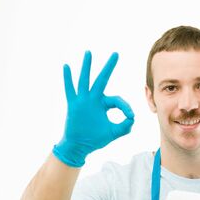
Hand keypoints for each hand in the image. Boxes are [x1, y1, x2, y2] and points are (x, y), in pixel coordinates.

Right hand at [53, 51, 134, 166]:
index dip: (126, 107)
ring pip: (85, 80)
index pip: (117, 100)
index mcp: (103, 104)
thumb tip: (132, 117)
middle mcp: (93, 99)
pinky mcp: (73, 105)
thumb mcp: (113, 133)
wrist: (79, 146)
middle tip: (116, 53)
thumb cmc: (95, 139)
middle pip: (102, 79)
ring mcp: (82, 101)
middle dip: (109, 67)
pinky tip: (66, 66)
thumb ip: (125, 126)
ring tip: (89, 52)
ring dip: (87, 67)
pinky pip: (69, 90)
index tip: (130, 116)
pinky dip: (67, 79)